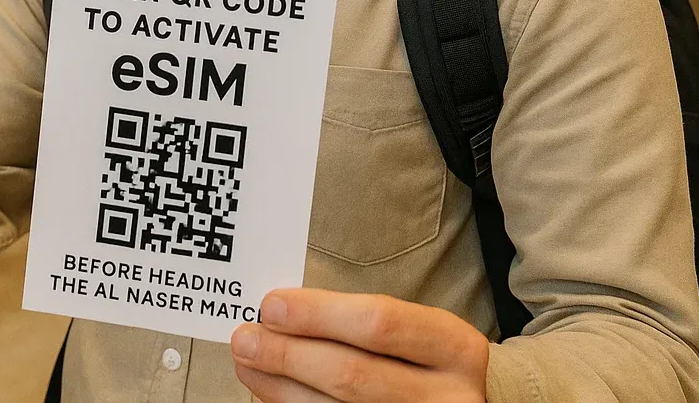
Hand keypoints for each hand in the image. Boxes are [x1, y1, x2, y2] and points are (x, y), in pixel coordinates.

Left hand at [230, 289, 488, 401]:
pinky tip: (273, 393)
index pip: (379, 324)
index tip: (271, 305)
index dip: (318, 314)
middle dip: (288, 355)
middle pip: (352, 375)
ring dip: (281, 387)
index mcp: (454, 347)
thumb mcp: (418, 331)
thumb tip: (279, 312)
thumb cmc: (430, 359)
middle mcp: (448, 398)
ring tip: (248, 363)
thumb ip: (360, 321)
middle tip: (245, 337)